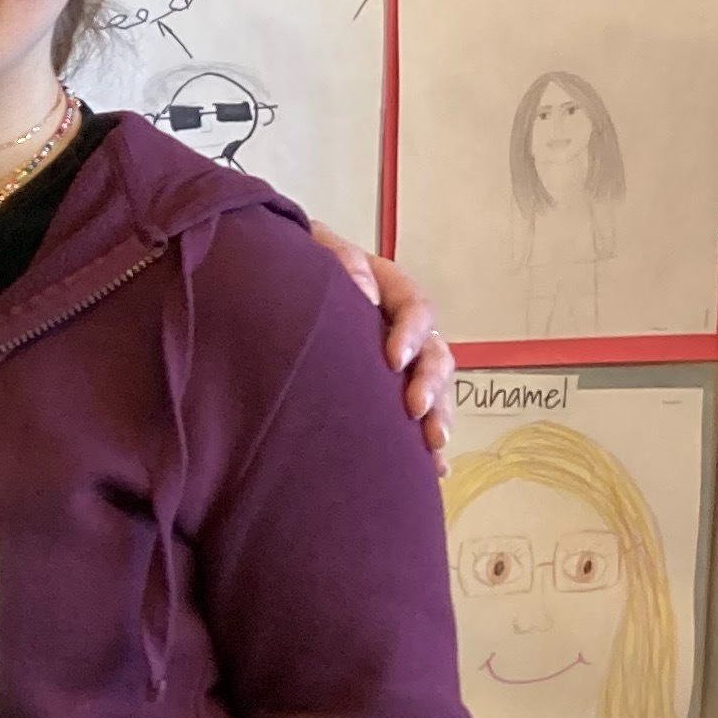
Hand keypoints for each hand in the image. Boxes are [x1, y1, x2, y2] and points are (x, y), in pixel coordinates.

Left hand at [313, 226, 451, 463]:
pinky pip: (418, 416)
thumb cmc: (301, 264)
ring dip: (439, 415)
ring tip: (433, 445)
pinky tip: (435, 469)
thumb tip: (365, 294)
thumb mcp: (318, 248)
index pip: (416, 309)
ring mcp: (402, 361)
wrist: (278, 284)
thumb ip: (340, 262)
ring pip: (435, 388)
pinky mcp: (389, 390)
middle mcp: (404, 327)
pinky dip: (427, 443)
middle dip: (432, 384)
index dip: (410, 334)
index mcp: (392, 289)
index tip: (392, 360)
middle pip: (435, 354)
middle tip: (416, 410)